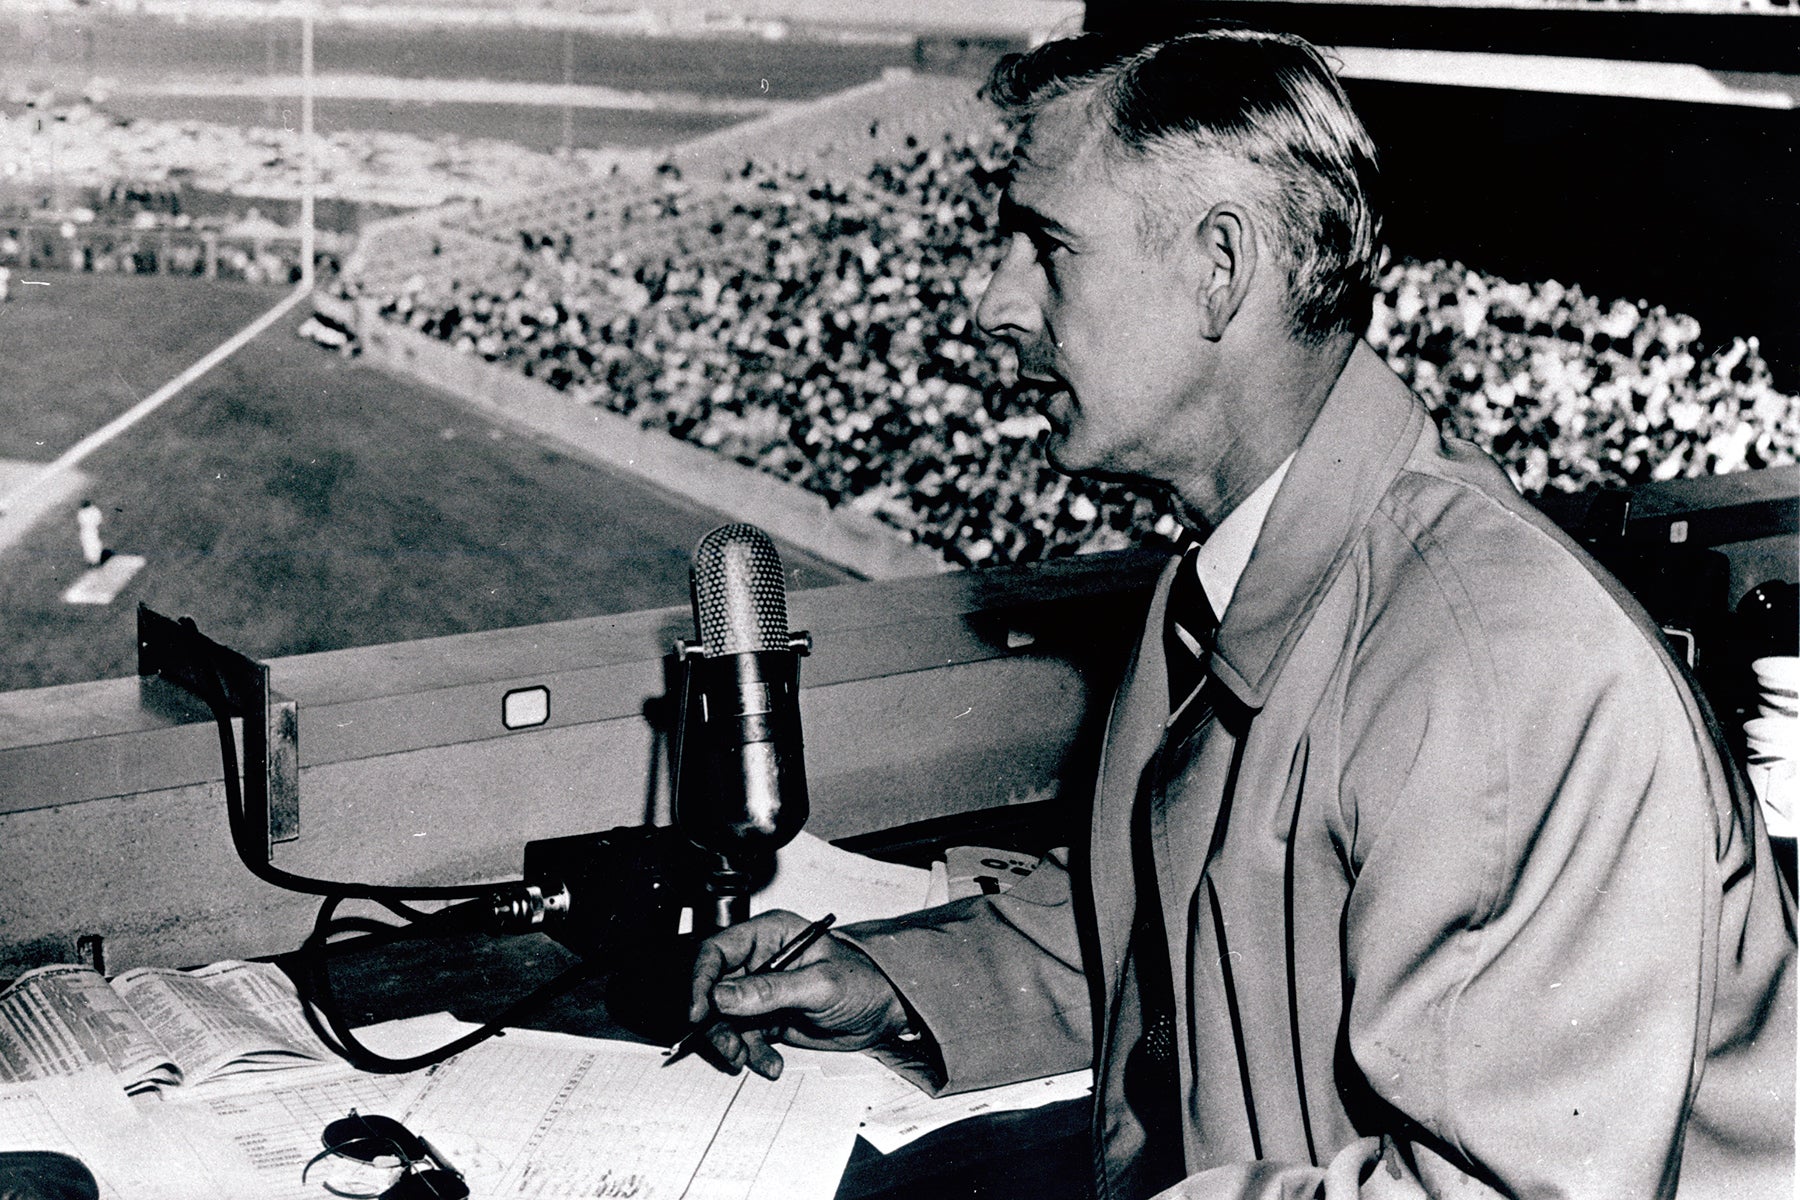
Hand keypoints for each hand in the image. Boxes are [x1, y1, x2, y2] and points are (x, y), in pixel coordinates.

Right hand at [687, 909, 908, 1078]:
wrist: (886, 1013)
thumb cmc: (864, 982)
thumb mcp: (819, 985)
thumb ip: (771, 990)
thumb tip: (722, 995)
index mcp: (770, 935)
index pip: (718, 950)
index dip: (702, 979)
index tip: (699, 1012)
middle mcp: (760, 960)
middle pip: (714, 989)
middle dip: (717, 1023)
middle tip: (730, 1047)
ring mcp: (762, 991)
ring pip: (725, 1019)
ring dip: (733, 1043)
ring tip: (751, 1059)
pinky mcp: (767, 1018)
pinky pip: (744, 1038)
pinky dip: (752, 1054)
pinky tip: (771, 1063)